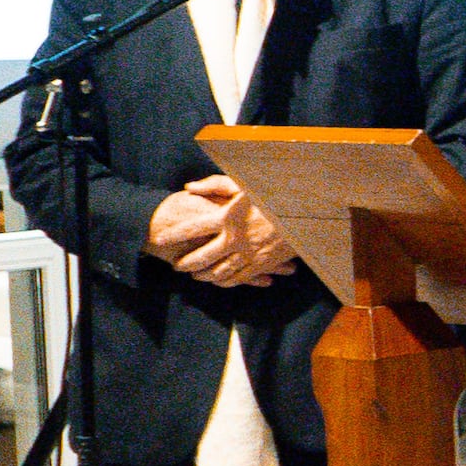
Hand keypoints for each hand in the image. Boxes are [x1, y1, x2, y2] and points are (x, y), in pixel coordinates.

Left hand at [150, 180, 293, 287]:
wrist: (306, 212)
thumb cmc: (273, 193)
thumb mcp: (244, 183)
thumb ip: (214, 185)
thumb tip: (190, 187)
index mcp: (227, 217)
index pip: (192, 229)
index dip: (174, 235)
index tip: (159, 238)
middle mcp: (234, 239)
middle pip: (202, 257)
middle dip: (186, 263)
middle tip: (177, 266)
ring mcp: (248, 254)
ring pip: (219, 271)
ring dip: (204, 275)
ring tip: (195, 276)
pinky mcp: (262, 264)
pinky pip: (239, 277)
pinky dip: (226, 282)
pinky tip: (219, 282)